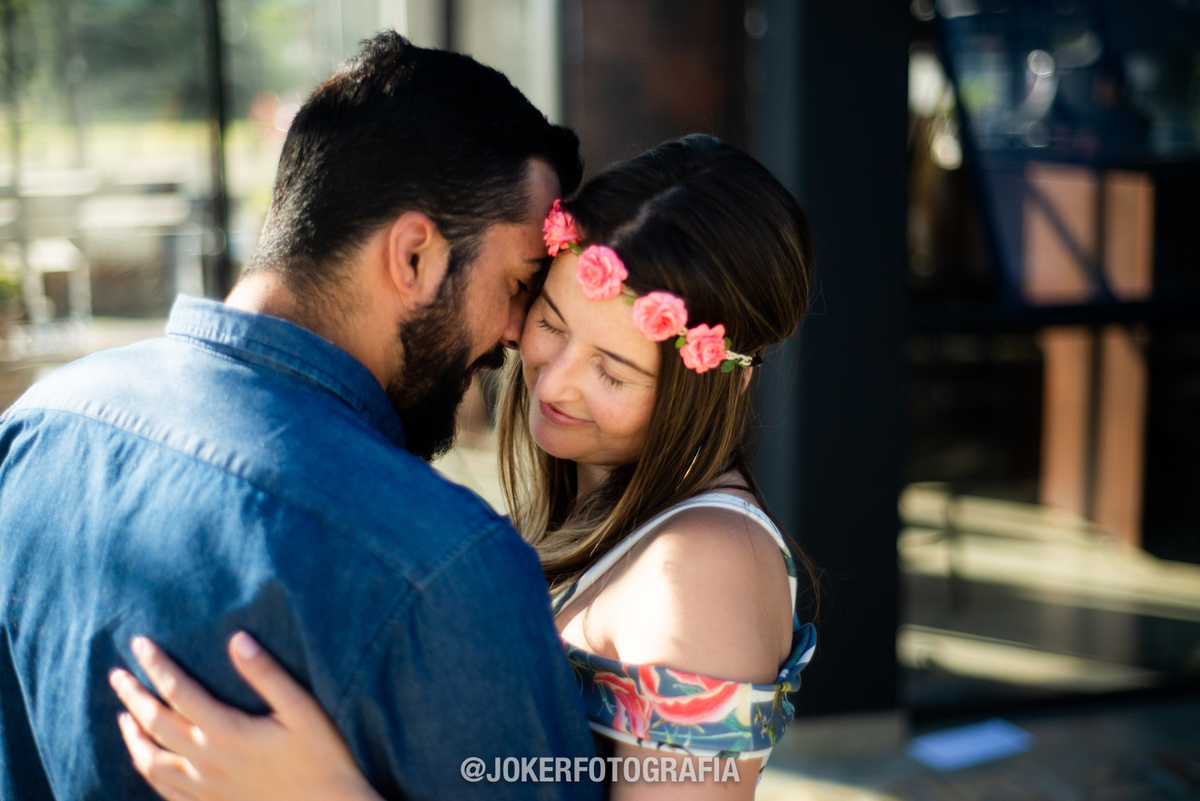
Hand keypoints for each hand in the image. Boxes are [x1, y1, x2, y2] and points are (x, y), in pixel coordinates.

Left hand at [109, 632, 381, 800]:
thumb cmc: (321, 756)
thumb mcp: (302, 709)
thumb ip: (267, 674)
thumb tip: (237, 638)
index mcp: (227, 732)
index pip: (178, 691)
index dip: (156, 665)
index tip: (140, 644)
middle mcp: (206, 761)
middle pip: (155, 724)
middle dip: (132, 696)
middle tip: (117, 674)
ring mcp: (203, 788)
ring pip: (150, 761)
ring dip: (131, 736)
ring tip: (122, 716)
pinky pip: (162, 789)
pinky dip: (146, 769)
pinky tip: (146, 759)